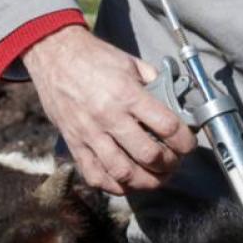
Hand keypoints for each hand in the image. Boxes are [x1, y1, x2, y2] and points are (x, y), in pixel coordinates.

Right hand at [23, 26, 195, 194]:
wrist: (54, 56)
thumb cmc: (94, 58)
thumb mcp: (131, 63)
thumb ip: (155, 84)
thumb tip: (175, 105)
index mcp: (126, 94)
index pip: (166, 126)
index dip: (185, 141)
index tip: (188, 144)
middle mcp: (108, 117)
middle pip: (148, 155)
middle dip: (169, 164)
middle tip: (174, 162)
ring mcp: (90, 134)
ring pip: (123, 172)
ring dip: (146, 181)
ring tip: (156, 177)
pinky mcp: (74, 144)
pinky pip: (95, 175)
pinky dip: (115, 186)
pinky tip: (127, 182)